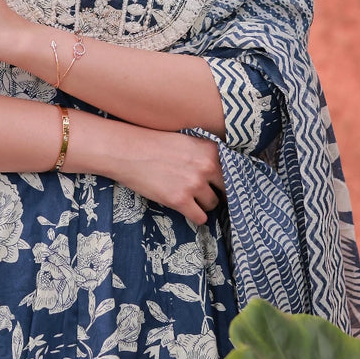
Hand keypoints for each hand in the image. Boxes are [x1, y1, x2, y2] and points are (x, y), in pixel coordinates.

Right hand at [110, 127, 224, 228]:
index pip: (231, 172)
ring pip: (212, 205)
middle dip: (216, 193)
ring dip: (203, 205)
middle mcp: (206, 167)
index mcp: (210, 150)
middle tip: (206, 195)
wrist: (128, 151)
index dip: (224, 180)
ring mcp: (194, 184)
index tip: (220, 186)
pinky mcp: (180, 200)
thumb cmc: (154, 144)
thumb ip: (205, 154)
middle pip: (225, 190)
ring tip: (190, 199)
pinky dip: (196, 217)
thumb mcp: (186, 141)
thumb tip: (219, 171)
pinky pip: (200, 218)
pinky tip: (187, 210)